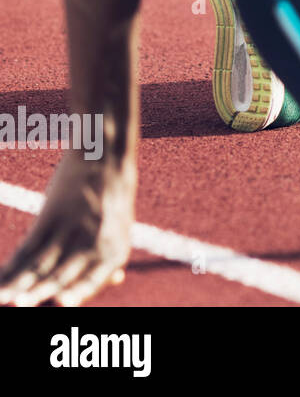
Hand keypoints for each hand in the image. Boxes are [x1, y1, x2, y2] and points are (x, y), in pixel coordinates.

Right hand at [0, 154, 134, 306]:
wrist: (106, 155)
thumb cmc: (113, 197)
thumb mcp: (122, 226)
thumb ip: (113, 253)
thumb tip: (118, 279)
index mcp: (116, 250)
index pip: (92, 280)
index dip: (76, 294)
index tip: (61, 304)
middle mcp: (94, 241)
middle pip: (61, 275)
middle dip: (39, 295)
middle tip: (20, 307)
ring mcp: (71, 228)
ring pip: (40, 264)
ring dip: (19, 285)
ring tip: (5, 301)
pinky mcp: (52, 214)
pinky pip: (29, 246)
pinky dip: (12, 266)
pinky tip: (1, 281)